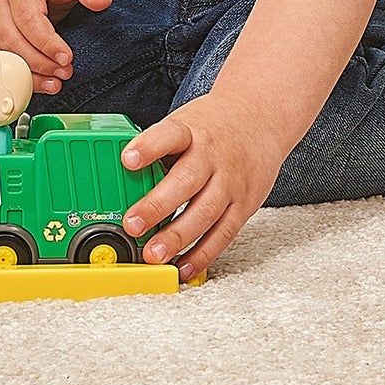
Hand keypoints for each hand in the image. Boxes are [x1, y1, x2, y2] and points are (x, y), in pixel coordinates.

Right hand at [0, 0, 110, 95]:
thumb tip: (102, 1)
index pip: (28, 19)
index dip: (46, 42)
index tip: (67, 58)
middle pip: (12, 40)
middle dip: (39, 62)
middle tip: (65, 73)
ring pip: (2, 54)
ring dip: (27, 74)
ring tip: (55, 84)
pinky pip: (0, 60)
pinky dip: (18, 75)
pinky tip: (39, 83)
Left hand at [120, 91, 286, 281]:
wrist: (261, 117)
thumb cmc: (213, 126)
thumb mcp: (186, 124)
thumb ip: (160, 150)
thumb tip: (123, 181)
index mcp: (192, 130)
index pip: (169, 134)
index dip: (148, 147)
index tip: (127, 160)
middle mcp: (213, 156)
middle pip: (186, 181)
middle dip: (157, 206)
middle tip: (132, 225)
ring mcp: (231, 181)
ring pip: (206, 212)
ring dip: (178, 237)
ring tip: (153, 255)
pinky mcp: (245, 204)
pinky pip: (224, 233)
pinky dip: (203, 254)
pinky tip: (183, 267)